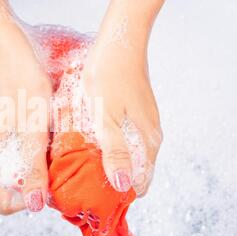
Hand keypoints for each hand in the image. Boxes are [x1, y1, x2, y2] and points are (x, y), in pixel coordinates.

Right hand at [0, 26, 51, 213]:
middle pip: (16, 186)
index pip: (5, 202)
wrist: (11, 50)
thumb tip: (35, 206)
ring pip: (23, 169)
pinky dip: (41, 150)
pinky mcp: (10, 130)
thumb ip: (33, 168)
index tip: (50, 183)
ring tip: (59, 147)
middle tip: (60, 164)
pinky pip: (25, 152)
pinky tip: (54, 135)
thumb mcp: (32, 130)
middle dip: (40, 183)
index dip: (29, 200)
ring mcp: (0, 142)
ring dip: (43, 165)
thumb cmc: (20, 85)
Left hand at [82, 6, 162, 196]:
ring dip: (110, 161)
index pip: (141, 182)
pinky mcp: (136, 111)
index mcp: (148, 141)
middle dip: (113, 177)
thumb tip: (124, 184)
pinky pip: (126, 137)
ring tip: (84, 161)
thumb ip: (115, 151)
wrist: (119, 41)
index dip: (120, 192)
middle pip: (136, 169)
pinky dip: (110, 144)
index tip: (96, 194)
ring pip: (130, 153)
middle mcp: (151, 135)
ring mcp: (145, 122)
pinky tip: (92, 139)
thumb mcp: (105, 117)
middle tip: (84, 179)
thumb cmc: (109, 77)